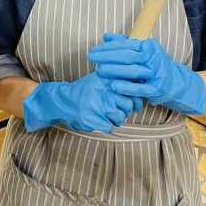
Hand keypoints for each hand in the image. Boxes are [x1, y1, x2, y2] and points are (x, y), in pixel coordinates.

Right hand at [23, 72, 140, 133]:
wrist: (64, 101)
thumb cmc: (85, 91)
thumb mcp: (100, 79)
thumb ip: (118, 79)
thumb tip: (141, 87)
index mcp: (106, 79)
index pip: (131, 90)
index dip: (134, 98)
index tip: (132, 101)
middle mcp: (102, 91)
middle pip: (128, 105)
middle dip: (125, 110)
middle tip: (116, 109)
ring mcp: (97, 106)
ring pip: (120, 118)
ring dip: (116, 119)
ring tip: (106, 114)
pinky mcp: (92, 119)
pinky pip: (110, 127)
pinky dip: (106, 125)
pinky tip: (98, 118)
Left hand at [89, 34, 205, 114]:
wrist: (177, 84)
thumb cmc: (154, 67)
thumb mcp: (142, 53)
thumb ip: (124, 45)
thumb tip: (106, 37)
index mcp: (148, 48)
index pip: (126, 45)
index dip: (108, 47)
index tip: (94, 48)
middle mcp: (153, 58)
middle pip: (127, 56)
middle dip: (107, 56)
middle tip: (91, 56)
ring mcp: (156, 74)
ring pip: (133, 71)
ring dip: (114, 71)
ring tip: (98, 70)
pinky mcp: (157, 89)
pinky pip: (140, 89)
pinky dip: (127, 87)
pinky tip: (114, 86)